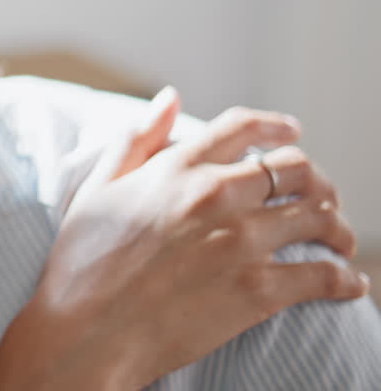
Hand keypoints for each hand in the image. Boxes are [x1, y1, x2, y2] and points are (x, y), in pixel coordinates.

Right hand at [0, 91, 369, 390]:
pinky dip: (345, 279)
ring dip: (337, 226)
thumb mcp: (96, 188)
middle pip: (294, 168)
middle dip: (314, 179)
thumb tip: (171, 98)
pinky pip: (324, 276)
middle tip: (318, 196)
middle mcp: (215, 195)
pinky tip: (347, 284)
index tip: (292, 131)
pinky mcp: (258, 290)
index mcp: (177, 168)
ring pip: (318, 216)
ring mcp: (240, 242)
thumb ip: (136, 139)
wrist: (86, 332)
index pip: (243, 128)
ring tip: (337, 239)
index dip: (275, 126)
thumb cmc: (81, 264)